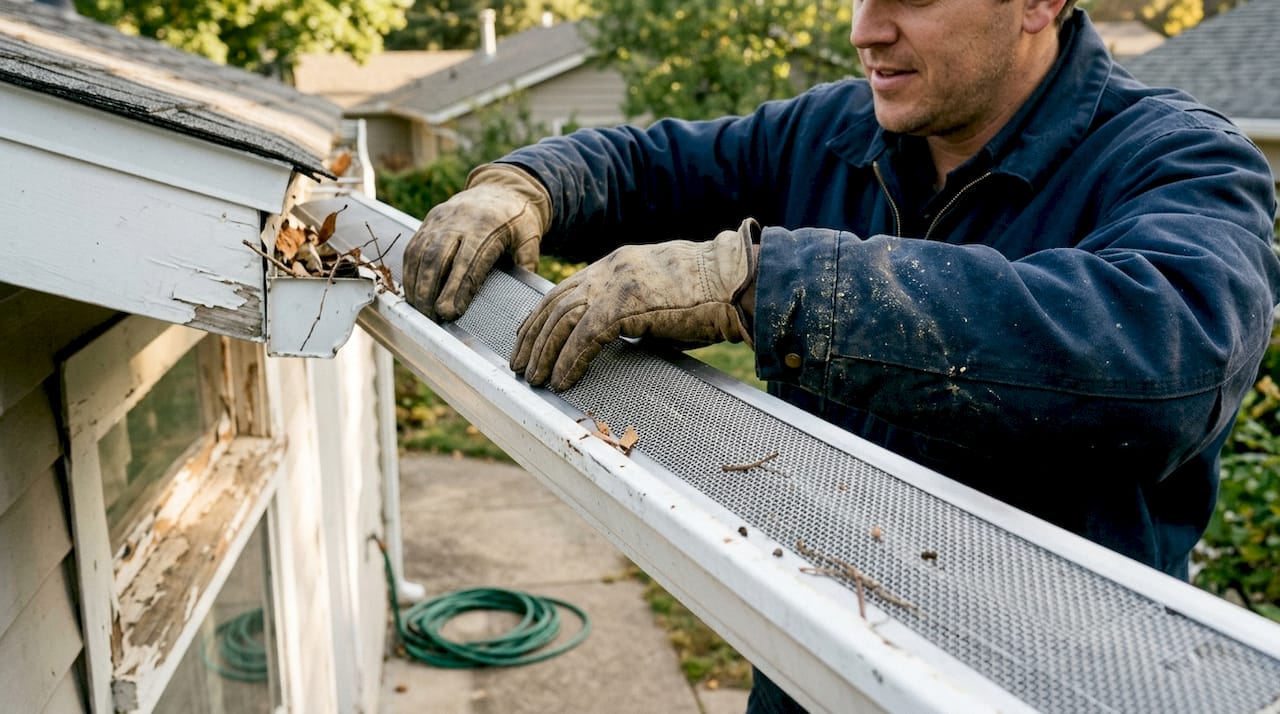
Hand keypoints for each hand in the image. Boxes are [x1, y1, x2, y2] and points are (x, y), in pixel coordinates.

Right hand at [403, 163, 550, 320]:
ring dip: (416, 284)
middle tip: (431, 318)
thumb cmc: (517, 220)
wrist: (500, 188)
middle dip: (430, 291)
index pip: (468, 262)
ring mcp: (441, 219)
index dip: (456, 289)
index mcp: (486, 226)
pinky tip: (412, 292)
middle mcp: (459, 221)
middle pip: (438, 258)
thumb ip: (527, 264)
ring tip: (420, 310)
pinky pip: (413, 247)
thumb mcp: (530, 238)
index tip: (449, 312)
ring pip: (420, 253)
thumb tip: (528, 296)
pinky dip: (410, 272)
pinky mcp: (429, 221)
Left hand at [511, 219, 759, 390]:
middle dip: (533, 337)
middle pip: (555, 303)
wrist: (735, 282)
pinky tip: (561, 379)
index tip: (527, 338)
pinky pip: (585, 335)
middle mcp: (609, 270)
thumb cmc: (709, 297)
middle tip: (520, 365)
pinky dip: (570, 359)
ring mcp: (616, 284)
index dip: (541, 316)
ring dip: (544, 352)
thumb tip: (622, 339)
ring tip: (534, 379)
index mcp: (616, 265)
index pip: (565, 290)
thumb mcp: (661, 299)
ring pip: (562, 319)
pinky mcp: (626, 303)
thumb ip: (634, 313)